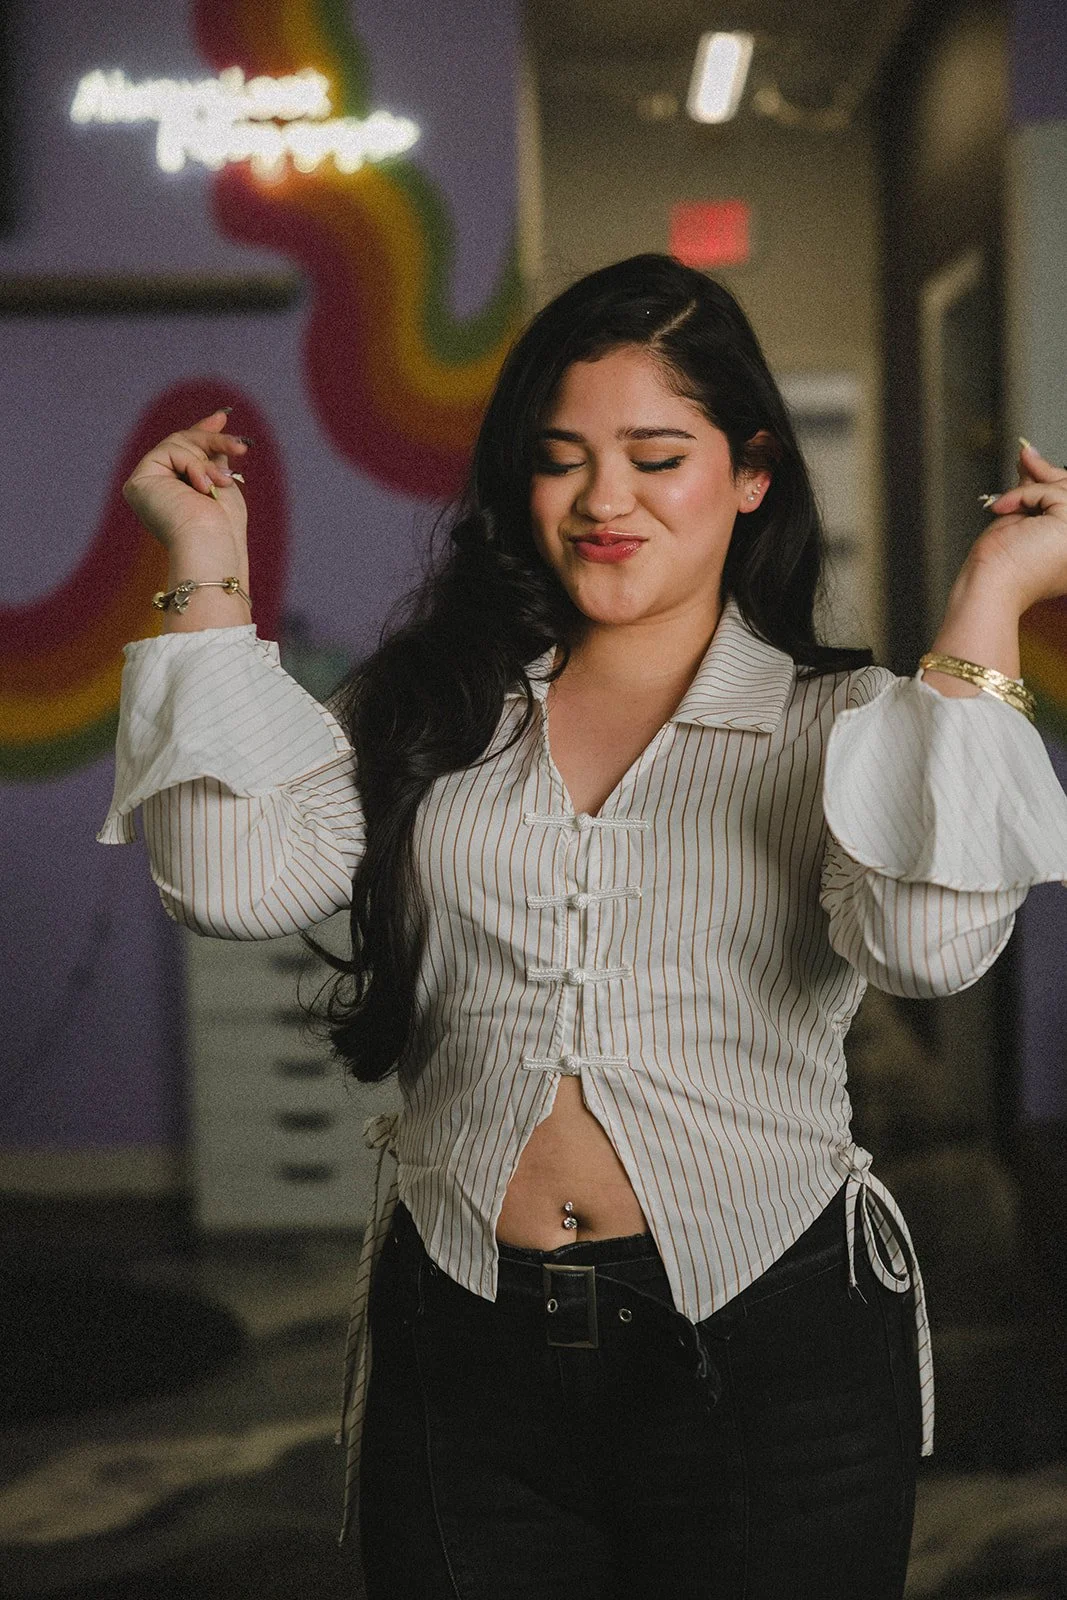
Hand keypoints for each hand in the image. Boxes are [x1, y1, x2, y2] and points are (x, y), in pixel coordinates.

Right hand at [122, 410, 250, 567]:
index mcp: (172, 492)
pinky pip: (170, 451)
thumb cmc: (223, 526)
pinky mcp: (139, 482)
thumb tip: (216, 423)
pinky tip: (203, 487)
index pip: (183, 452)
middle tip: (240, 446)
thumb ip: (212, 455)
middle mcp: (154, 488)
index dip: (203, 431)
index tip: (223, 417)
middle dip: (212, 440)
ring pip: (177, 443)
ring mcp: (144, 484)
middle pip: (181, 443)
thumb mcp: (221, 480)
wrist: (211, 544)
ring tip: (222, 483)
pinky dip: (193, 465)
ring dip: (208, 460)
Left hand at [969, 442, 1066, 612]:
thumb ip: (1034, 492)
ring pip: (1063, 489)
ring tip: (1004, 504)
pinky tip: (1003, 510)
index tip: (1031, 459)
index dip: (1053, 480)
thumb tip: (1031, 456)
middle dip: (1045, 472)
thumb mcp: (1021, 518)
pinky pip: (1050, 492)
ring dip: (1028, 489)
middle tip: (1024, 457)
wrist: (989, 585)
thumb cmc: (999, 566)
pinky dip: (1022, 495)